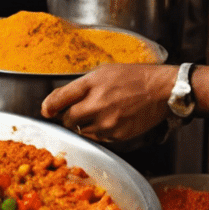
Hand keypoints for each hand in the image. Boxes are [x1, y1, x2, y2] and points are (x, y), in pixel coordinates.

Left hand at [42, 63, 176, 143]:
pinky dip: (98, 132)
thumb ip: (80, 86)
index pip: (59, 98)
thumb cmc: (133, 78)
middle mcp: (97, 104)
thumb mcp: (103, 72)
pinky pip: (98, 137)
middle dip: (67, 117)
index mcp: (91, 84)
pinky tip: (109, 120)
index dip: (49, 106)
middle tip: (76, 112)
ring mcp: (107, 122)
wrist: (161, 90)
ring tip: (97, 114)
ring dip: (83, 125)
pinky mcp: (117, 135)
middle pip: (67, 119)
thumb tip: (58, 100)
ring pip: (81, 130)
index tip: (47, 110)